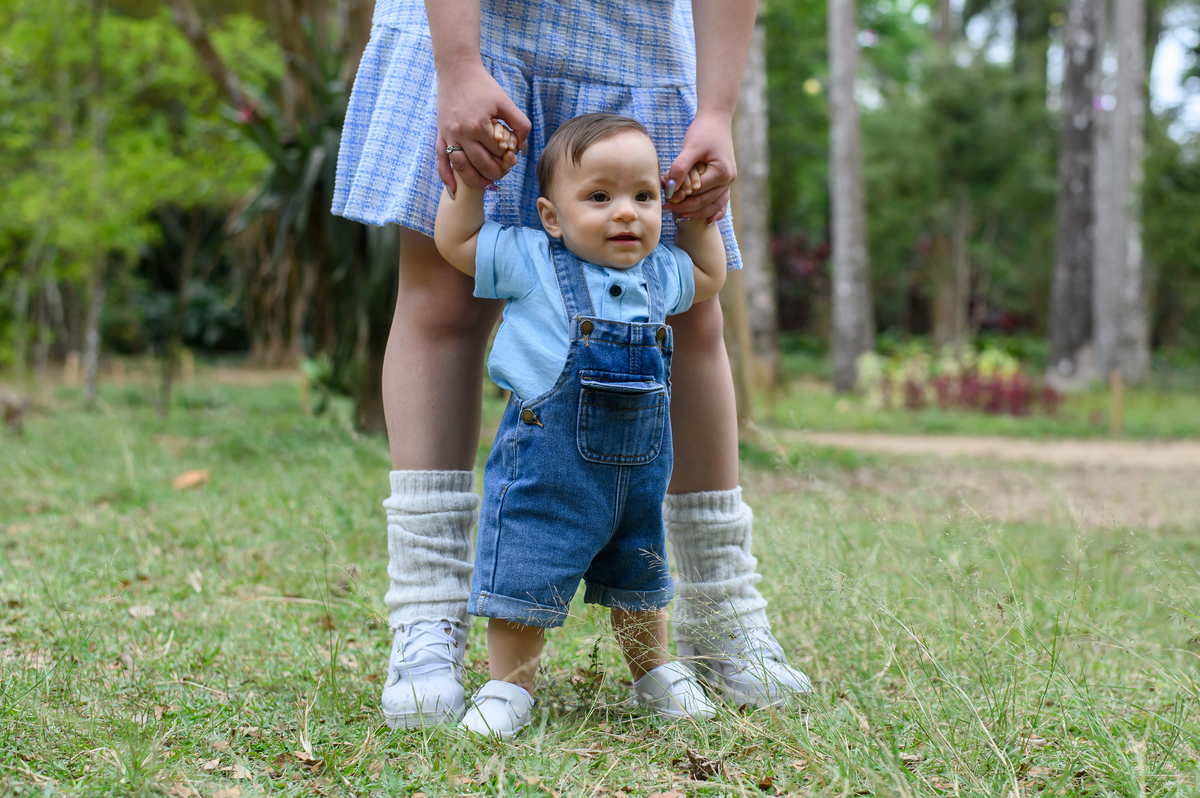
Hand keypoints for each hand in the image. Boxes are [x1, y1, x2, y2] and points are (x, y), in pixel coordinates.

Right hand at [435, 62, 530, 196]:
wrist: (456, 70)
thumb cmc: (483, 86)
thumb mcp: (505, 102)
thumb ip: (519, 124)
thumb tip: (521, 149)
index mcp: (479, 124)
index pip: (499, 151)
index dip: (509, 156)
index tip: (512, 155)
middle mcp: (462, 133)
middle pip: (482, 164)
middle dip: (497, 172)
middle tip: (504, 171)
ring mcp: (449, 135)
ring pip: (463, 168)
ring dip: (477, 180)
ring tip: (489, 182)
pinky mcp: (441, 135)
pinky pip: (441, 161)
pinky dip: (447, 177)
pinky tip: (454, 190)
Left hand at [661, 110, 735, 224]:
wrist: (716, 119)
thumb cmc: (703, 131)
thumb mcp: (690, 148)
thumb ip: (680, 168)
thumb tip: (670, 188)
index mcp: (721, 173)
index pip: (698, 193)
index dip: (681, 198)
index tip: (665, 201)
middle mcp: (728, 180)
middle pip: (705, 201)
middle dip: (686, 207)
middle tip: (667, 208)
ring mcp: (729, 181)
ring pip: (713, 204)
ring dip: (697, 212)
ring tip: (679, 216)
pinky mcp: (725, 180)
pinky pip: (721, 200)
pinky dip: (714, 211)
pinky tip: (706, 221)